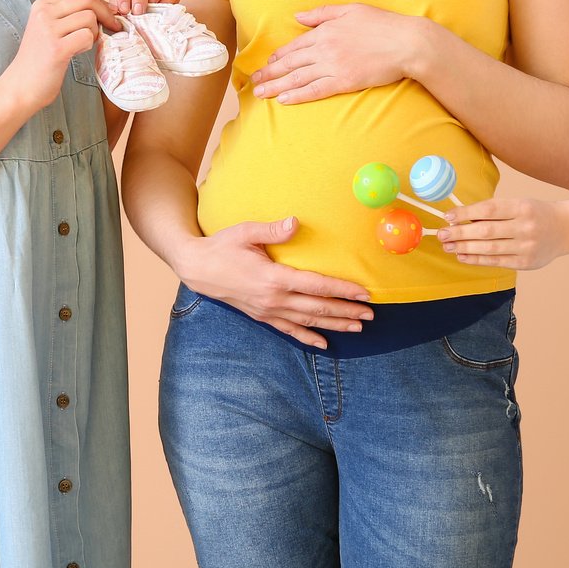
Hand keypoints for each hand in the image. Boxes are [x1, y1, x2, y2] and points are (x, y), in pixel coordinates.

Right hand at [2, 0, 115, 109]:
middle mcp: (44, 13)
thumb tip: (105, 8)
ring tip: (81, 45)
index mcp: (42, 5)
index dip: (99, 2)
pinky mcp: (57, 48)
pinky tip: (76, 52)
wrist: (20, 87)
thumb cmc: (39, 60)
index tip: (109, 14)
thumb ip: (69, 15)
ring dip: (94, 33)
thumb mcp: (48, 28)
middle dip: (105, 13)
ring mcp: (49, 30)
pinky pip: (87, 36)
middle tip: (113, 26)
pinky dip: (88, 45)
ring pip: (89, 18)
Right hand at [174, 217, 372, 348]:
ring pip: (308, 321)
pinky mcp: (262, 317)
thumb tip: (295, 222)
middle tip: (371, 314)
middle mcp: (274, 299)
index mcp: (274, 278)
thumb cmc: (222, 246)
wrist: (197, 268)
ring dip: (335, 325)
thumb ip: (273, 229)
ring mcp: (268, 311)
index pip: (317, 286)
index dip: (342, 290)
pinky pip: (289, 330)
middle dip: (347, 311)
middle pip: (318, 308)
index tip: (364, 293)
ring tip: (358, 327)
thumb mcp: (246, 232)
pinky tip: (324, 344)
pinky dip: (308, 338)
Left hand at [250, 4, 423, 104]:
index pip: (294, 46)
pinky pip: (315, 90)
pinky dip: (297, 95)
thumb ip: (322, 13)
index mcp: (325, 31)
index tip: (266, 64)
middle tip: (253, 82)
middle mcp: (324, 49)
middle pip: (290, 63)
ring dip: (276, 86)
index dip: (278, 57)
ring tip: (260, 93)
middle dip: (269, 73)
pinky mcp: (344, 81)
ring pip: (297, 78)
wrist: (407, 42)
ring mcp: (333, 66)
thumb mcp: (350, 9)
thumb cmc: (382, 24)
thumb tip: (297, 17)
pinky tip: (283, 100)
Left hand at [438, 197, 568, 269]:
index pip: (489, 209)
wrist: (566, 229)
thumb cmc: (535, 213)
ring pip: (489, 248)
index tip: (448, 216)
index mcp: (522, 207)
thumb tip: (460, 218)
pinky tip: (463, 256)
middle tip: (442, 234)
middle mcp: (526, 227)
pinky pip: (496, 262)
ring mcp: (527, 246)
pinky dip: (477, 259)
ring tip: (448, 246)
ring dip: (465, 247)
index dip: (466, 213)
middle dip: (460, 233)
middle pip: (486, 231)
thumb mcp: (518, 204)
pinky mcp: (526, 263)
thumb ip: (493, 211)